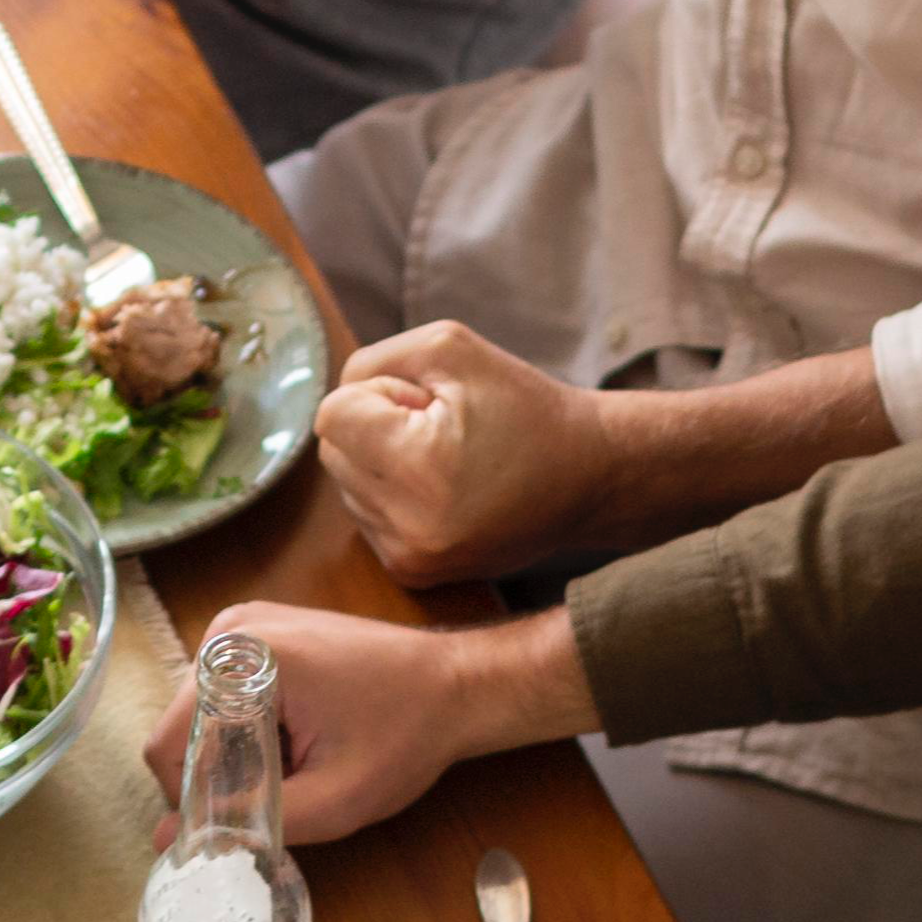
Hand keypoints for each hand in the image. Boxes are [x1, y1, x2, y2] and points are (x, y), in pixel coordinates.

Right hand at [139, 603, 584, 846]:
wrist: (457, 685)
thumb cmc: (406, 736)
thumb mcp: (334, 801)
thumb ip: (249, 823)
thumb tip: (165, 840)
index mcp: (244, 656)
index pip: (167, 742)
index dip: (190, 797)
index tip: (239, 822)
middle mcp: (232, 628)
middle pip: (181, 725)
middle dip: (217, 773)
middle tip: (274, 798)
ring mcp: (244, 623)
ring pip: (200, 713)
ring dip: (234, 751)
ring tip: (293, 766)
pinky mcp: (259, 630)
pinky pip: (224, 693)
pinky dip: (247, 727)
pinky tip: (294, 741)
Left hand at [319, 322, 616, 585]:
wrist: (589, 477)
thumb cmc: (525, 407)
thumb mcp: (449, 349)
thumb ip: (372, 363)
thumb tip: (333, 406)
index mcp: (420, 469)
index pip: (332, 416)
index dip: (379, 394)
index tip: (432, 402)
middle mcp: (409, 527)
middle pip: (332, 449)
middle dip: (375, 427)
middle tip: (445, 428)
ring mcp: (409, 558)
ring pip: (345, 483)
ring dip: (382, 461)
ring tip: (449, 459)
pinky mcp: (412, 572)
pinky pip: (365, 514)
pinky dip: (392, 493)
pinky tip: (444, 488)